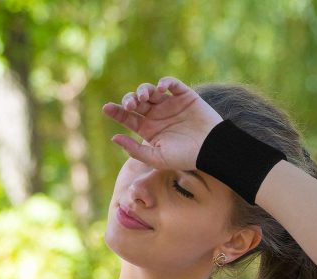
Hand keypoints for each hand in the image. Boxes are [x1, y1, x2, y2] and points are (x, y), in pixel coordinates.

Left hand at [101, 76, 222, 171]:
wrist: (210, 150)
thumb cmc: (184, 158)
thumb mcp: (156, 158)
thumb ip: (135, 150)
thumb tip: (114, 137)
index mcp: (148, 129)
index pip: (128, 117)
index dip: (116, 111)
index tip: (106, 108)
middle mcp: (157, 115)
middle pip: (137, 101)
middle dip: (130, 100)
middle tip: (131, 105)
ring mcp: (170, 104)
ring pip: (151, 90)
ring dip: (144, 90)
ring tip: (144, 97)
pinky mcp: (184, 96)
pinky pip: (172, 84)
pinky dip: (165, 82)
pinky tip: (161, 88)